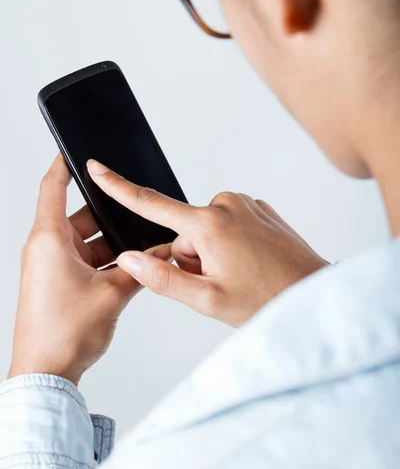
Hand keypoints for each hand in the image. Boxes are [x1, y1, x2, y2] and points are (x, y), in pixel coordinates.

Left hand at [8, 155, 169, 384]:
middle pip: (81, 216)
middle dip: (111, 217)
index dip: (64, 165)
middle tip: (137, 213)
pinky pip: (85, 259)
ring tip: (140, 247)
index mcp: (50, 240)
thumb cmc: (63, 333)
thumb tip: (161, 253)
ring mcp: (52, 266)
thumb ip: (141, 270)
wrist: (46, 373)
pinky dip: (105, 260)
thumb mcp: (112, 295)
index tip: (76, 151)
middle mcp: (47, 249)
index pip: (52, 188)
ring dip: (112, 244)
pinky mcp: (59, 282)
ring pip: (86, 240)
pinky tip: (130, 267)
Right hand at [88, 160, 327, 327]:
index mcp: (208, 224)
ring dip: (212, 251)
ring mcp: (245, 203)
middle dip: (192, 256)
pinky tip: (250, 262)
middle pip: (183, 231)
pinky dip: (230, 243)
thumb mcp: (208, 300)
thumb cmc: (265, 300)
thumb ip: (163, 278)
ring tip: (239, 273)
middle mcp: (226, 204)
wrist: (313, 292)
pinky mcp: (259, 207)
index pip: (152, 204)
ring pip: (206, 229)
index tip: (97, 169)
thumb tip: (130, 258)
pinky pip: (228, 223)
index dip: (119, 187)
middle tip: (220, 280)